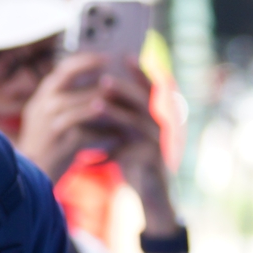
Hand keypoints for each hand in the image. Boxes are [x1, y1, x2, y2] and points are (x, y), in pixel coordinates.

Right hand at [16, 54, 161, 185]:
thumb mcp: (54, 118)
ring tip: (127, 103)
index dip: (86, 59)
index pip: (63, 67)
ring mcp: (48, 120)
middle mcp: (42, 103)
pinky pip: (87, 129)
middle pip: (70, 76)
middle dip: (97, 72)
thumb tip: (104, 87)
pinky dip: (105, 131)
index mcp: (43, 95)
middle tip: (120, 73)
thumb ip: (71, 101)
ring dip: (108, 102)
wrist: (32, 174)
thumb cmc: (50, 145)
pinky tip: (119, 134)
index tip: (108, 57)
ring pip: (84, 102)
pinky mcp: (58, 139)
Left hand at [91, 67, 181, 243]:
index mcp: (159, 115)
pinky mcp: (152, 162)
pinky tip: (89, 154)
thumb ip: (121, 115)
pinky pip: (128, 152)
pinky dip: (108, 152)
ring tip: (96, 104)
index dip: (139, 71)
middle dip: (125, 88)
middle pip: (147, 100)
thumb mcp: (128, 135)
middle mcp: (164, 125)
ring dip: (116, 112)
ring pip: (138, 123)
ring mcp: (160, 143)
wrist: (150, 197)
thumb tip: (100, 88)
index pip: (151, 88)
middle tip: (104, 79)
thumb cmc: (135, 162)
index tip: (123, 55)